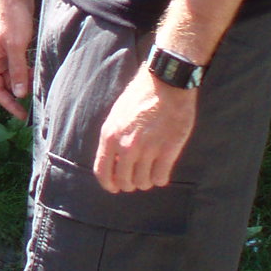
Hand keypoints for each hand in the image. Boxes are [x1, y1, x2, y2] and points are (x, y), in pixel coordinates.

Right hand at [0, 0, 35, 120]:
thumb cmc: (12, 16)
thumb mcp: (16, 45)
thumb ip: (17, 70)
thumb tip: (19, 94)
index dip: (8, 104)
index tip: (22, 115)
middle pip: (3, 83)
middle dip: (16, 94)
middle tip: (33, 104)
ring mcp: (2, 50)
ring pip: (11, 74)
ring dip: (21, 82)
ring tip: (36, 88)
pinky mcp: (11, 44)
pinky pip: (17, 64)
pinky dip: (24, 71)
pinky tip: (35, 73)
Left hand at [92, 67, 196, 192]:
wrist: (165, 83)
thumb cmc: (140, 96)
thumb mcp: (117, 115)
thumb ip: (113, 138)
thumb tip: (114, 160)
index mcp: (109, 136)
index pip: (102, 172)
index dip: (109, 184)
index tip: (115, 187)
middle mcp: (126, 146)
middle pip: (124, 181)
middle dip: (130, 184)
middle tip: (137, 179)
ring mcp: (148, 149)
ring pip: (143, 182)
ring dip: (146, 181)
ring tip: (150, 173)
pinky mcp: (168, 150)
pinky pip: (161, 177)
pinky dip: (161, 179)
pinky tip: (162, 171)